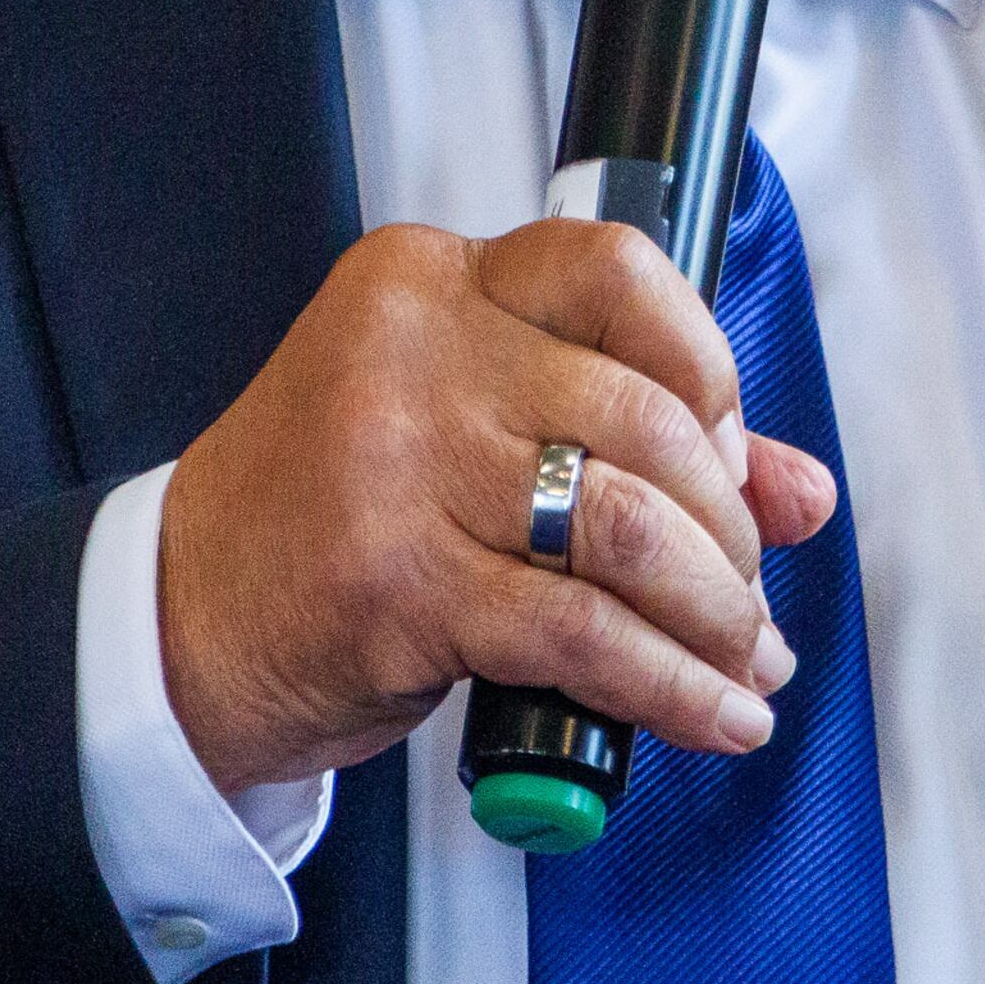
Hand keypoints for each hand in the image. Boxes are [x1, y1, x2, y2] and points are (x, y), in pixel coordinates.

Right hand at [153, 219, 839, 792]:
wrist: (181, 625)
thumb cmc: (331, 514)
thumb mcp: (467, 432)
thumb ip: (639, 435)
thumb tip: (803, 491)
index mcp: (430, 282)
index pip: (615, 270)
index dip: (705, 363)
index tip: (732, 448)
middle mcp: (414, 352)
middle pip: (644, 416)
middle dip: (728, 523)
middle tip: (744, 586)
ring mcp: (399, 464)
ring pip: (627, 526)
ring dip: (716, 610)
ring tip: (744, 656)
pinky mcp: (399, 583)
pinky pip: (583, 634)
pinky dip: (673, 686)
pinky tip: (712, 713)